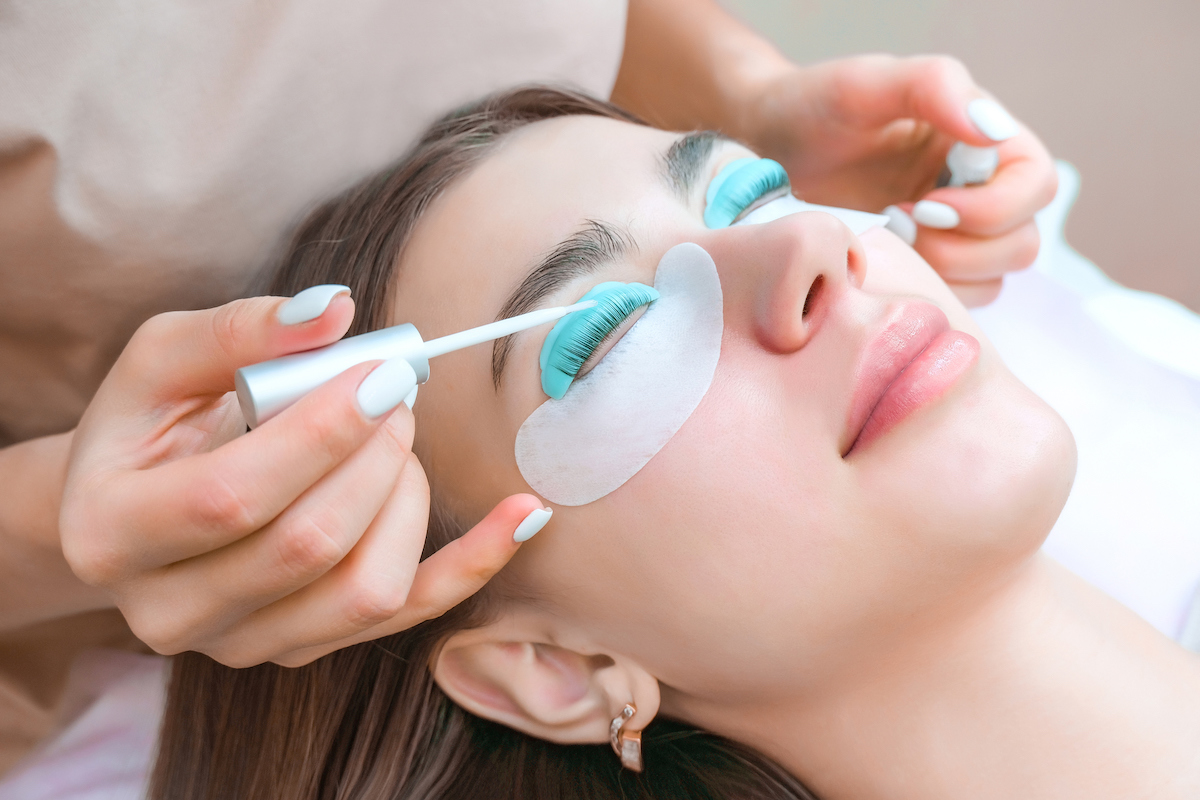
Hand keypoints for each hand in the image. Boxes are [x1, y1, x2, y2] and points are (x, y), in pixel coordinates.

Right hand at [60, 286, 548, 667]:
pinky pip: (406, 617)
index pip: (234, 498)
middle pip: (309, 545)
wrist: (129, 508)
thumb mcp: (161, 361)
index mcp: (112, 533)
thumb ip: (238, 331)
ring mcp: (240, 643)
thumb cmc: (147, 425)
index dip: (321, 434)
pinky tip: (522, 515)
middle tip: (396, 393)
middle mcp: (170, 610)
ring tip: (398, 438)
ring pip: (364, 588)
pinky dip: (473, 565)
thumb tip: (336, 309)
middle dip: (375, 456)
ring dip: (408, 497)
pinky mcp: (302, 649)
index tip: (381, 373)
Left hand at [748, 54, 1057, 305]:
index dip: (995, 208)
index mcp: (983, 144)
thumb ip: (934, 87)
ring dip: (939, 275)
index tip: (927, 204)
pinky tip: (874, 268)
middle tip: (895, 225)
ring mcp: (951, 238)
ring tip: (881, 243)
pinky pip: (947, 303)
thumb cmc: (815, 107)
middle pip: (1020, 244)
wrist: (762, 149)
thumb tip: (993, 129)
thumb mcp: (867, 85)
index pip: (1037, 187)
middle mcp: (979, 193)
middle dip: (961, 248)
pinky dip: (918, 295)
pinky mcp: (919, 272)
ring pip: (990, 283)